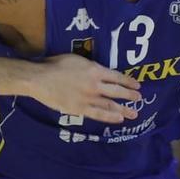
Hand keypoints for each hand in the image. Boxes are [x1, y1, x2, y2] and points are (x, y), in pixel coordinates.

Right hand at [29, 55, 143, 121]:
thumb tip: (100, 72)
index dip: (128, 82)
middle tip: (139, 99)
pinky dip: (110, 117)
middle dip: (130, 95)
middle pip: (117, 92)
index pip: (117, 77)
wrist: (40, 79)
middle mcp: (95, 85)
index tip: (137, 85)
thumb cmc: (55, 65)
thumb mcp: (77, 59)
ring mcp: (88, 99)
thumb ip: (90, 66)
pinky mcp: (80, 109)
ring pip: (110, 105)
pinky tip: (119, 119)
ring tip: (134, 112)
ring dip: (124, 109)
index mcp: (95, 70)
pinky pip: (98, 114)